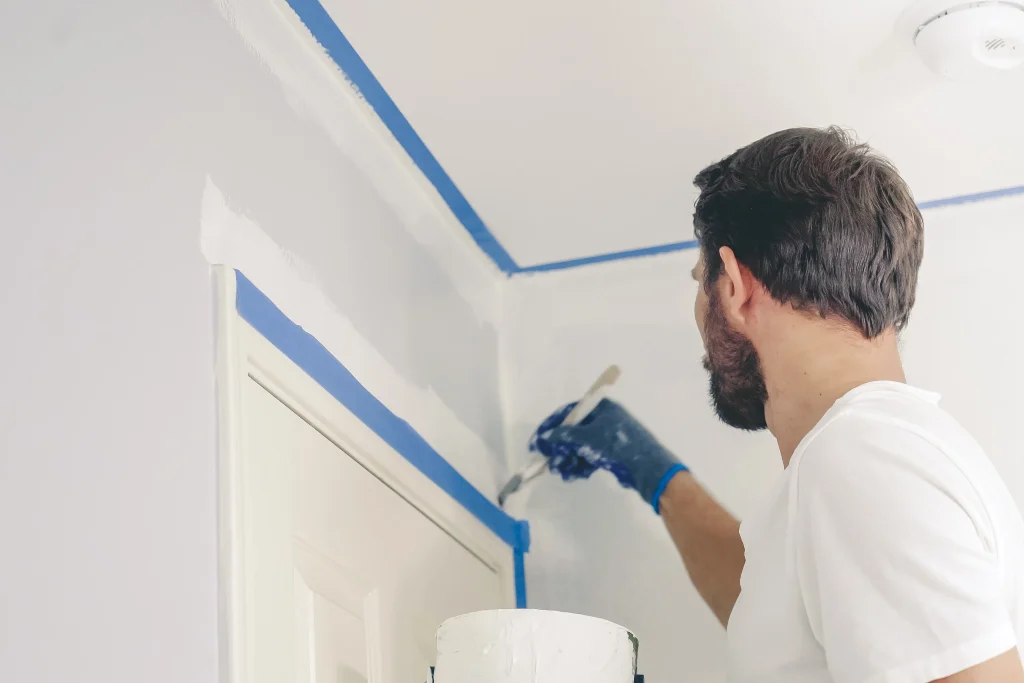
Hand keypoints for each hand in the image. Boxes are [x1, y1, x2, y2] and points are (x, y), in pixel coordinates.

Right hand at [529, 398, 687, 512]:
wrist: (649, 468)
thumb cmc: (618, 445)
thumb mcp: (589, 437)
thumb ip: (565, 436)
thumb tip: (546, 437)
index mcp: (600, 408)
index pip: (569, 412)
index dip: (551, 426)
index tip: (538, 441)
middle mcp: (604, 419)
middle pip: (574, 431)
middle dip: (560, 447)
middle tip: (548, 460)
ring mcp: (608, 437)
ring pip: (580, 446)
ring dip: (568, 459)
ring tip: (562, 472)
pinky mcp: (611, 453)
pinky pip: (589, 456)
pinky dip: (580, 465)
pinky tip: (575, 475)